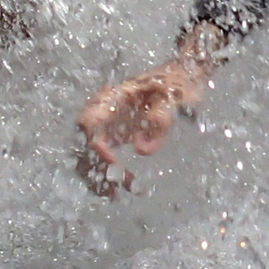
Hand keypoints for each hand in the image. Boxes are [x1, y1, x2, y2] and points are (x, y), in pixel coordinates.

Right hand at [77, 24, 222, 196]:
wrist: (185, 73)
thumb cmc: (180, 83)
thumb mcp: (176, 98)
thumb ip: (161, 119)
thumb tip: (141, 151)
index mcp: (114, 97)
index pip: (89, 122)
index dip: (94, 146)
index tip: (113, 164)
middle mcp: (105, 109)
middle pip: (84, 141)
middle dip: (93, 167)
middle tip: (113, 190)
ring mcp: (109, 121)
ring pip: (88, 151)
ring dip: (97, 174)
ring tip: (115, 195)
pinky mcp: (116, 132)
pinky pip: (102, 154)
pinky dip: (106, 171)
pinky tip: (120, 187)